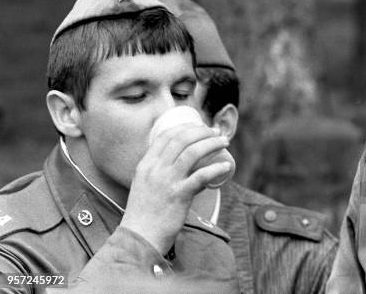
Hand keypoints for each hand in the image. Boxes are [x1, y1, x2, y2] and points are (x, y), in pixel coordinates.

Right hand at [120, 123, 230, 254]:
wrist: (139, 238)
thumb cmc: (145, 214)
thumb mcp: (145, 186)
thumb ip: (158, 174)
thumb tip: (184, 167)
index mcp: (145, 164)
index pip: (166, 135)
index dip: (186, 127)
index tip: (201, 127)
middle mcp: (155, 169)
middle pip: (182, 139)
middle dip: (203, 132)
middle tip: (217, 133)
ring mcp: (166, 181)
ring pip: (192, 152)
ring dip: (212, 144)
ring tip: (224, 143)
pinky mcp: (179, 195)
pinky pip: (201, 176)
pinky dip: (216, 168)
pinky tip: (226, 165)